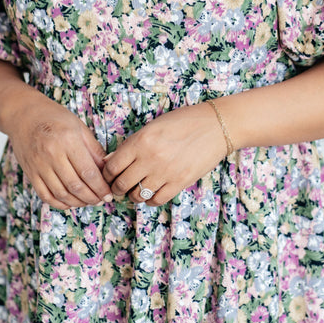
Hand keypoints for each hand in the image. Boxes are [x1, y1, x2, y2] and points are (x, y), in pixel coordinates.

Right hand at [5, 92, 111, 208]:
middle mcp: (52, 154)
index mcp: (68, 140)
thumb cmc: (55, 117)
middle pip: (75, 186)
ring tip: (89, 202)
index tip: (109, 194)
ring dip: (77, 202)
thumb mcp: (79, 127)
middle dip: (92, 198)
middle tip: (101, 200)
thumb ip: (93, 149)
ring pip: (61, 193)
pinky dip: (59, 203)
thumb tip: (107, 170)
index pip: (88, 172)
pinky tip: (70, 203)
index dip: (100, 187)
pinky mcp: (30, 172)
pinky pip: (45, 195)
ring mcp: (39, 165)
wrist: (23, 114)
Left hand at [102, 102, 227, 206]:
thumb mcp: (153, 127)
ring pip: (137, 196)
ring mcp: (165, 172)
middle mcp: (150, 158)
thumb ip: (131, 144)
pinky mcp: (180, 183)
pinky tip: (152, 193)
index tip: (110, 176)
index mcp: (141, 141)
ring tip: (137, 189)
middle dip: (117, 188)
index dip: (107, 175)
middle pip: (122, 184)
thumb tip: (109, 161)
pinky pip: (156, 200)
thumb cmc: (183, 122)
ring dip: (134, 195)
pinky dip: (150, 200)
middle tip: (120, 186)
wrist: (216, 126)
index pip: (112, 167)